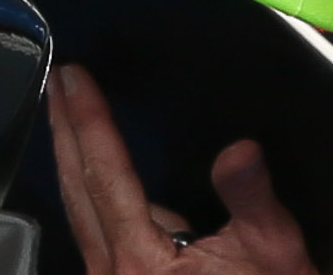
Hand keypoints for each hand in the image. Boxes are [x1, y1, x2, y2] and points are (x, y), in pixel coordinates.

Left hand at [52, 66, 318, 274]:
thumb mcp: (276, 254)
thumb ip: (252, 200)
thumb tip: (240, 150)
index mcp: (142, 260)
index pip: (105, 173)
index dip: (89, 120)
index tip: (74, 77)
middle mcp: (111, 271)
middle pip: (76, 187)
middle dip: (64, 129)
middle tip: (56, 80)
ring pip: (77, 210)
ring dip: (69, 159)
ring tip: (64, 115)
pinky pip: (90, 231)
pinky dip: (85, 193)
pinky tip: (87, 173)